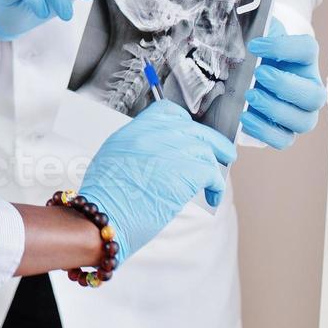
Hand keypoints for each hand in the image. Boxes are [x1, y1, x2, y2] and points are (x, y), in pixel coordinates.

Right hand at [78, 100, 234, 264]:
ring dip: (214, 168)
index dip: (185, 123)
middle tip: (224, 153)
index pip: (169, 111)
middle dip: (212, 142)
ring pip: (206, 151)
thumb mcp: (113, 157)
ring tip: (215, 183)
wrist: (104, 215)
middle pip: (195, 129)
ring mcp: (172, 150)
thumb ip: (138, 147)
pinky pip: (212, 173)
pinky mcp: (187, 171)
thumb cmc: (104, 197)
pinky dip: (217, 186)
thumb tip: (158, 154)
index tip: (192, 134)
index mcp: (135, 129)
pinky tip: (213, 196)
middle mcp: (155, 134)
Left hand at [241, 19, 326, 148]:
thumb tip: (249, 34)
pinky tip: (245, 117)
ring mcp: (300, 114)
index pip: (307, 49)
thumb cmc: (256, 54)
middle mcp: (309, 89)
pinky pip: (284, 140)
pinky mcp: (285, 132)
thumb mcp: (258, 38)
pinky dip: (265, 131)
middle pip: (314, 95)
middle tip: (259, 74)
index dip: (284, 46)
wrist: (249, 72)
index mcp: (304, 60)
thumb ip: (258, 32)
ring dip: (275, 110)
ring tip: (249, 97)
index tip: (254, 44)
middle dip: (285, 86)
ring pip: (303, 122)